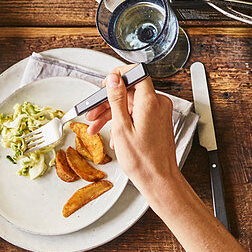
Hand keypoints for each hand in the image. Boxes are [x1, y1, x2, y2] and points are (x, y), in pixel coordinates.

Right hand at [93, 69, 179, 195]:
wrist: (158, 178)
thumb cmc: (142, 159)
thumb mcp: (121, 127)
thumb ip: (117, 100)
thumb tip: (114, 79)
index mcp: (151, 101)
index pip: (136, 74)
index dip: (119, 76)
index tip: (105, 84)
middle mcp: (158, 104)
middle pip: (130, 92)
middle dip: (108, 102)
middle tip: (91, 113)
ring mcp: (159, 113)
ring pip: (131, 105)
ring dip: (112, 114)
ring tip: (94, 127)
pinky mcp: (158, 121)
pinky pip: (137, 115)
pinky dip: (123, 122)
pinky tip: (112, 136)